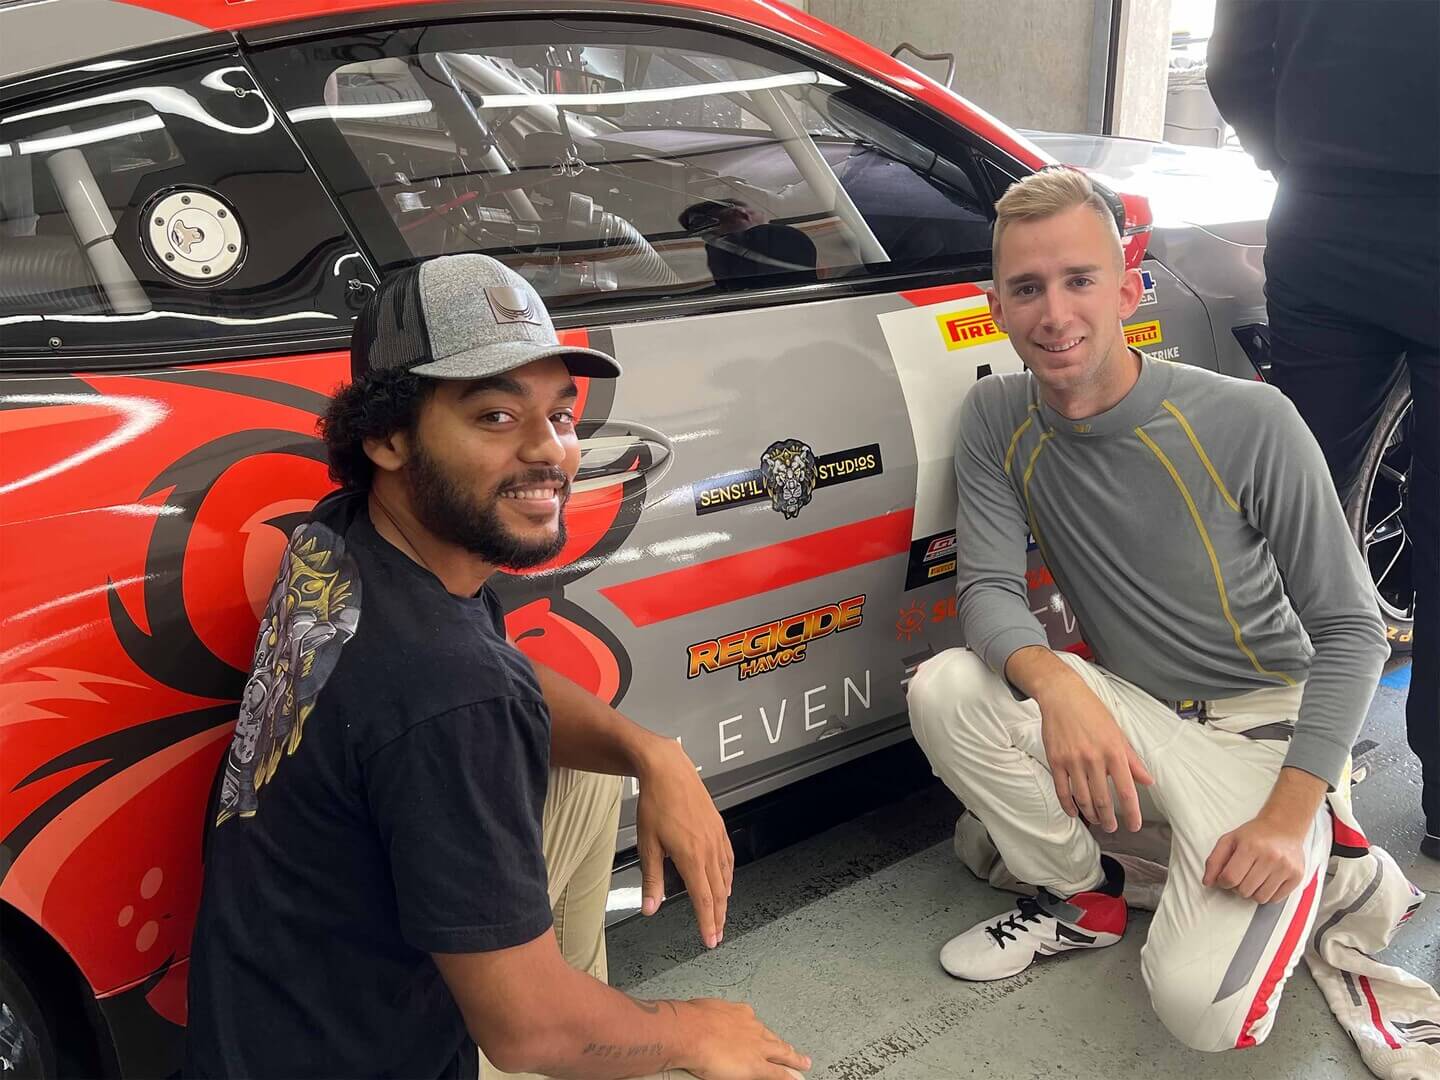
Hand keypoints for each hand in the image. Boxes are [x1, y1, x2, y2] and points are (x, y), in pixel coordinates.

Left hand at [634, 738, 733, 947]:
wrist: (669, 771)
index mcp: (691, 858)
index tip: (710, 940)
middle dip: (718, 917)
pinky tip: (725, 882)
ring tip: (720, 915)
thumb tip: (650, 908)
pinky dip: (728, 876)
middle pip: (717, 893)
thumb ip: (651, 880)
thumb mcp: (648, 844)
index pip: (703, 899)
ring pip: (724, 877)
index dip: (707, 923)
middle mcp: (709, 850)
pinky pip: (728, 858)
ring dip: (723, 900)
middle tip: (717, 935)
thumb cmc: (655, 804)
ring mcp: (716, 838)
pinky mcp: (718, 827)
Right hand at [680, 999, 809, 1079]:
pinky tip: (795, 1079)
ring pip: (782, 1053)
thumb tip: (700, 1018)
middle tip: (793, 1051)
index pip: (753, 1024)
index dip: (758, 1032)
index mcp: (739, 1013)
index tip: (758, 1035)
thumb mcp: (701, 1011)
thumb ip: (707, 1017)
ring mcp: (757, 1047)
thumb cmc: (691, 1020)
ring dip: (794, 1059)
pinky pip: (778, 1074)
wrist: (691, 1032)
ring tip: (803, 1063)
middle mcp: (752, 1028)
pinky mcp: (757, 1066)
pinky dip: (788, 1077)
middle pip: (772, 1038)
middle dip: (783, 1045)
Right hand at [1038, 684, 1153, 832]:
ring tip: (1096, 820)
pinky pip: (1062, 790)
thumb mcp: (1118, 733)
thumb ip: (1132, 759)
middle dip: (1109, 819)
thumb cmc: (1092, 711)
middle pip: (1103, 800)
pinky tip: (1074, 812)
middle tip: (1112, 827)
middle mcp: (1094, 758)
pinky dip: (1069, 805)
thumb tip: (1147, 780)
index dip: (1132, 813)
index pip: (1126, 791)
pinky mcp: (1056, 760)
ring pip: (1083, 798)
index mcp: (1114, 752)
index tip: (1134, 825)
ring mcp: (1073, 761)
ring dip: (1091, 814)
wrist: (1062, 696)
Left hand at [1204, 815, 1309, 902]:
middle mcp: (1270, 857)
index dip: (1223, 882)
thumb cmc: (1254, 835)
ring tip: (1253, 878)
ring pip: (1260, 898)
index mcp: (1250, 846)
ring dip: (1252, 892)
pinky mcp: (1297, 876)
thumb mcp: (1229, 840)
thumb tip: (1207, 882)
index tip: (1225, 877)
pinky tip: (1266, 881)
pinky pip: (1275, 899)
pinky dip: (1267, 895)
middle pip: (1244, 890)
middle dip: (1237, 887)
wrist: (1283, 827)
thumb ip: (1214, 861)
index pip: (1230, 878)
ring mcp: (1285, 867)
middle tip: (1241, 876)